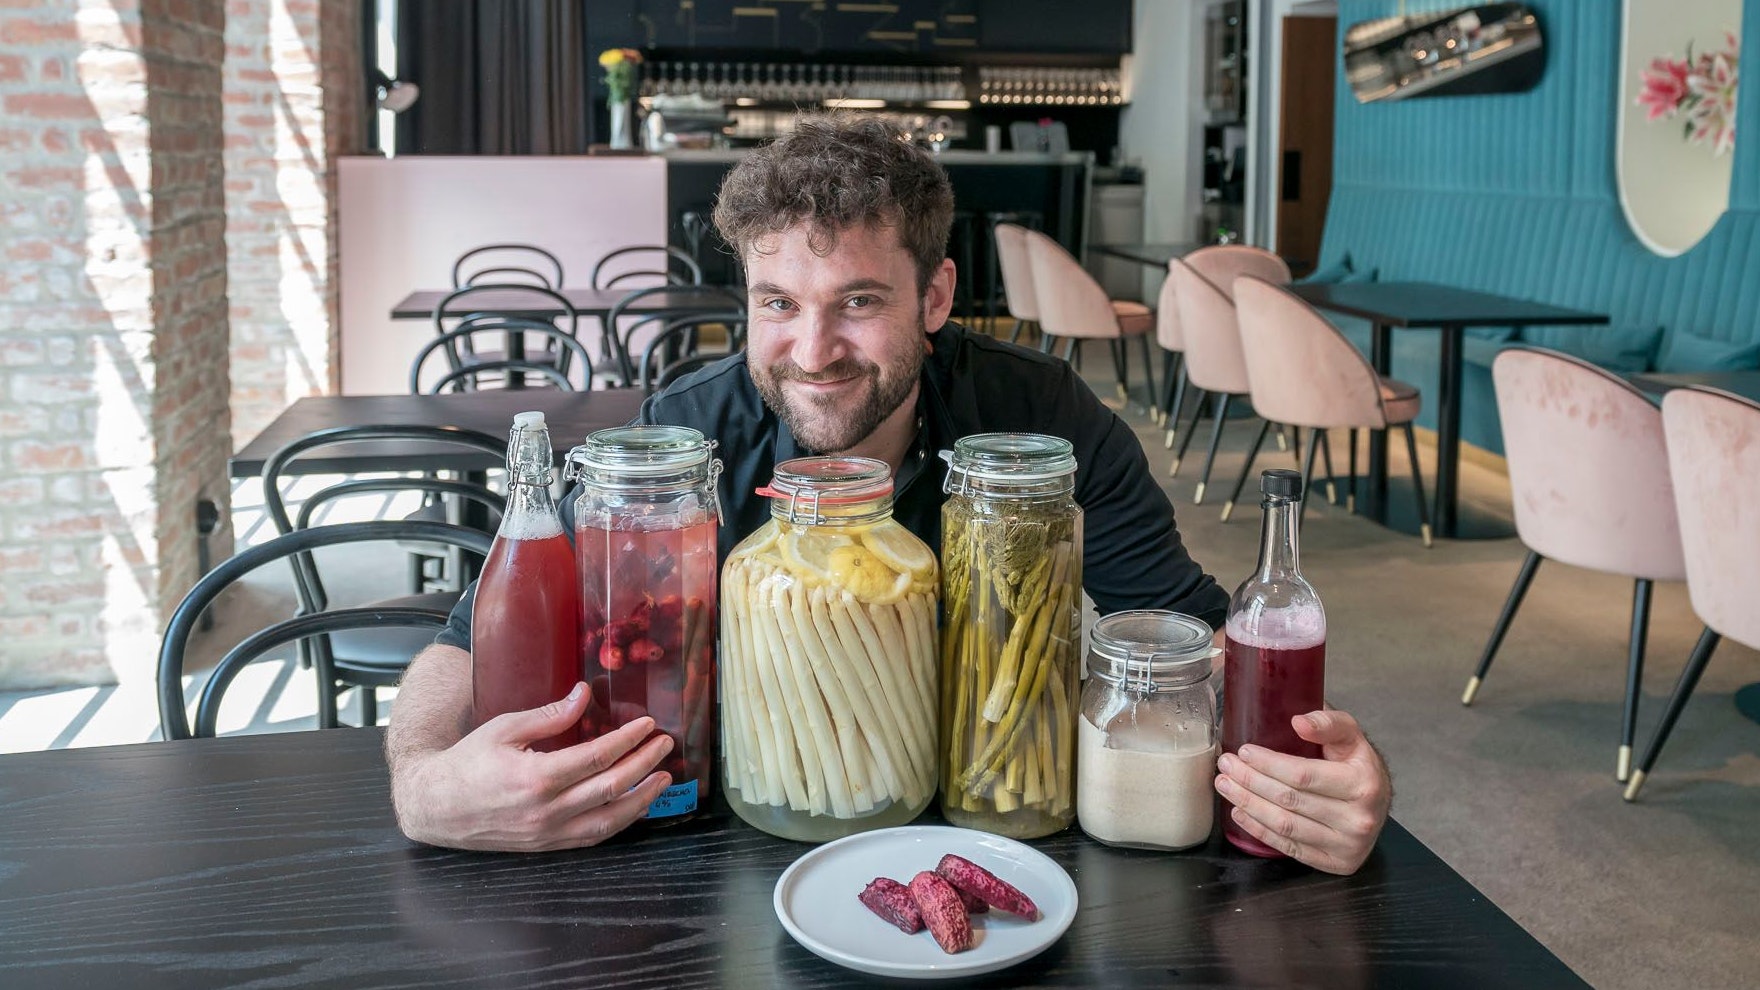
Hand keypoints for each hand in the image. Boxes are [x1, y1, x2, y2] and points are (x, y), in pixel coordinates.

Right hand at [392, 681, 673, 851]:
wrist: (435, 807)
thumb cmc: (467, 762)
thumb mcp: (504, 728)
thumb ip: (549, 716)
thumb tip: (583, 694)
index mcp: (536, 776)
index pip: (597, 756)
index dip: (628, 740)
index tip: (647, 725)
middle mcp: (546, 809)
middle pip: (611, 786)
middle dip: (644, 764)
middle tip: (665, 746)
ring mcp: (547, 832)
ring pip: (608, 819)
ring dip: (642, 799)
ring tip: (662, 779)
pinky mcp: (546, 845)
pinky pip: (592, 837)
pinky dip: (619, 822)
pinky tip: (634, 806)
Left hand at [1213, 709, 1391, 874]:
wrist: (1378, 804)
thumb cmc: (1358, 766)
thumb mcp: (1351, 735)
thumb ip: (1328, 722)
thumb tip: (1298, 722)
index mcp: (1363, 783)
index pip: (1303, 775)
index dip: (1268, 764)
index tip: (1244, 751)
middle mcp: (1358, 818)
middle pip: (1289, 800)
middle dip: (1250, 781)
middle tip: (1225, 766)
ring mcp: (1347, 845)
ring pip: (1285, 825)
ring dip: (1248, 805)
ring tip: (1226, 786)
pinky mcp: (1336, 863)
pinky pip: (1290, 848)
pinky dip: (1260, 830)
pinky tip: (1241, 813)